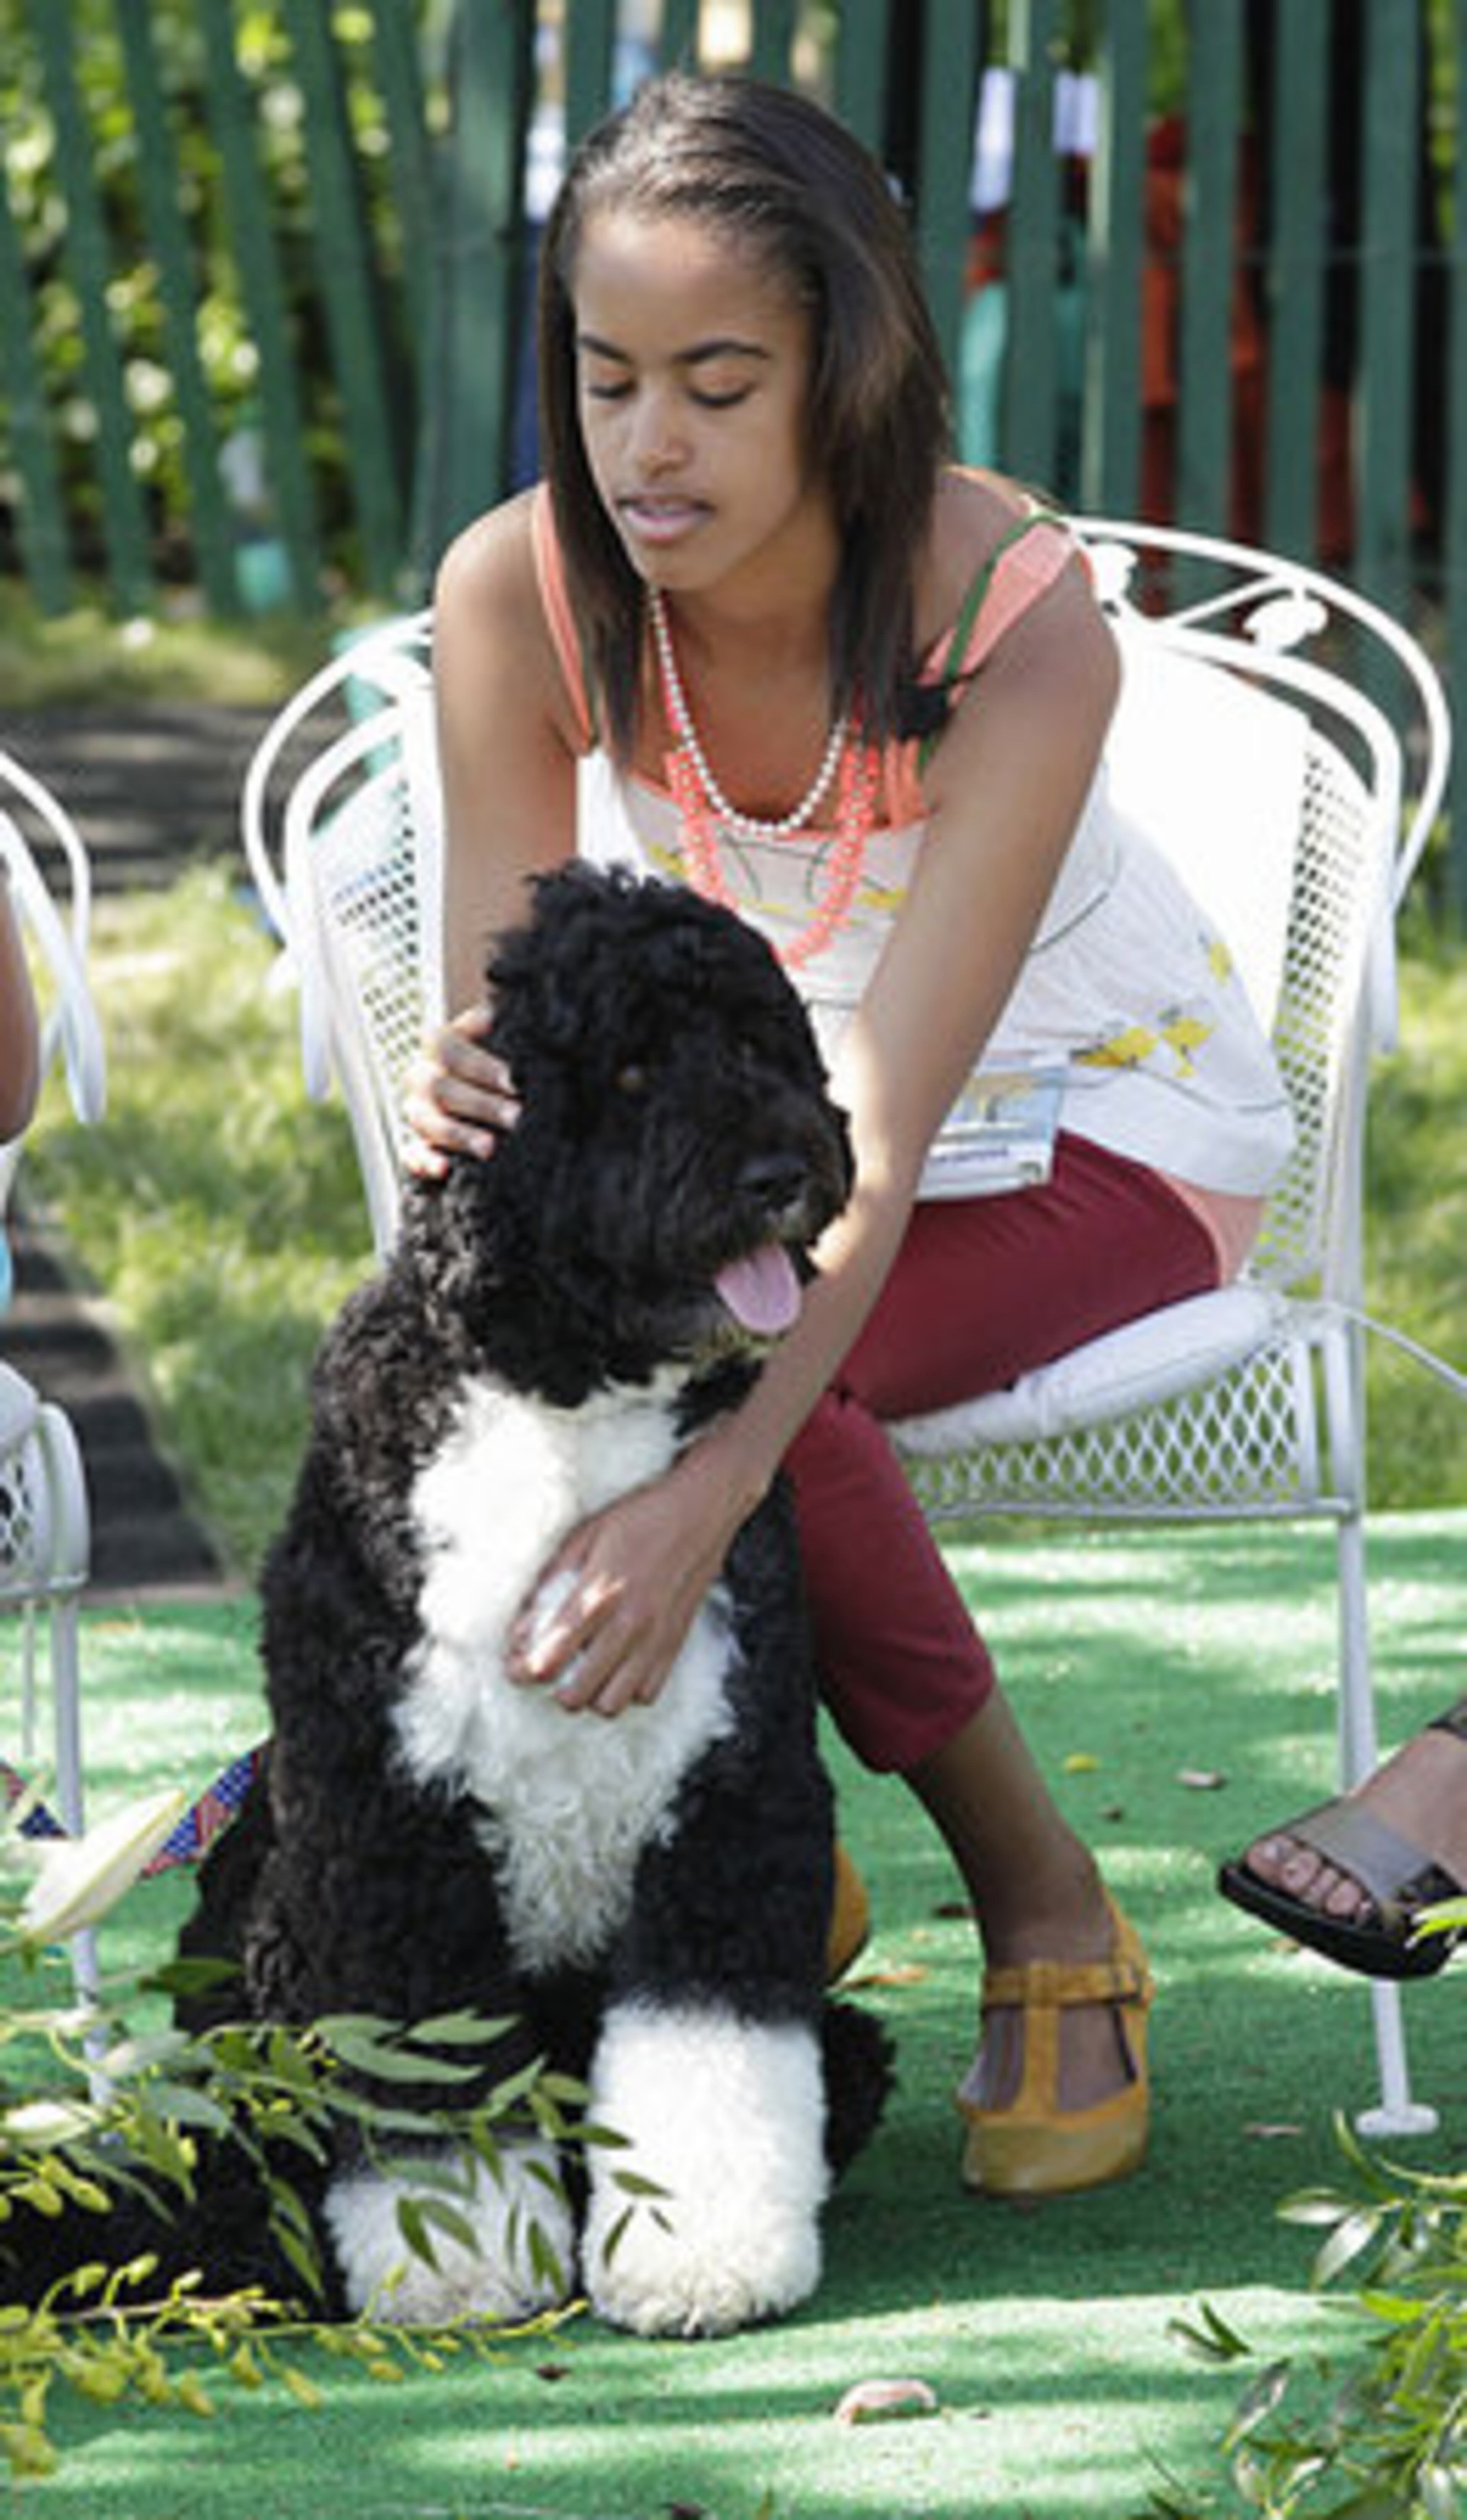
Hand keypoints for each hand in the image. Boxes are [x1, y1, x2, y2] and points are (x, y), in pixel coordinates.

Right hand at [402, 1005, 518, 1176]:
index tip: (515, 1079)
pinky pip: (410, 1153)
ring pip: (425, 1121)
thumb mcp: (506, 1037)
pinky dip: (423, 1162)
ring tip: (490, 1148)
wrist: (493, 1085)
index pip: (448, 1048)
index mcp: (437, 1044)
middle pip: (439, 1087)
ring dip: (458, 1134)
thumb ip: (505, 1027)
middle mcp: (422, 1076)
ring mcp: (417, 1111)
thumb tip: (506, 1021)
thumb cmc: (504, 1056)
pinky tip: (444, 1170)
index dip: (479, 1064)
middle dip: (480, 1104)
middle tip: (516, 1117)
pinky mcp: (417, 1142)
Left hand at [507, 1447, 747, 1719]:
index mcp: (598, 1594)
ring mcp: (655, 1638)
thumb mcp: (584, 1536)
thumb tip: (520, 1627)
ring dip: (591, 1695)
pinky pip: (646, 1694)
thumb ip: (550, 1583)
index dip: (522, 1671)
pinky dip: (626, 1690)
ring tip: (584, 1671)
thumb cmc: (640, 1517)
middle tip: (549, 1669)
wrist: (702, 1510)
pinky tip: (617, 1666)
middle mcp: (628, 1624)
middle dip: (553, 1689)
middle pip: (576, 1694)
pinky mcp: (676, 1643)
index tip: (514, 1666)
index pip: (550, 1657)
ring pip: (612, 1704)